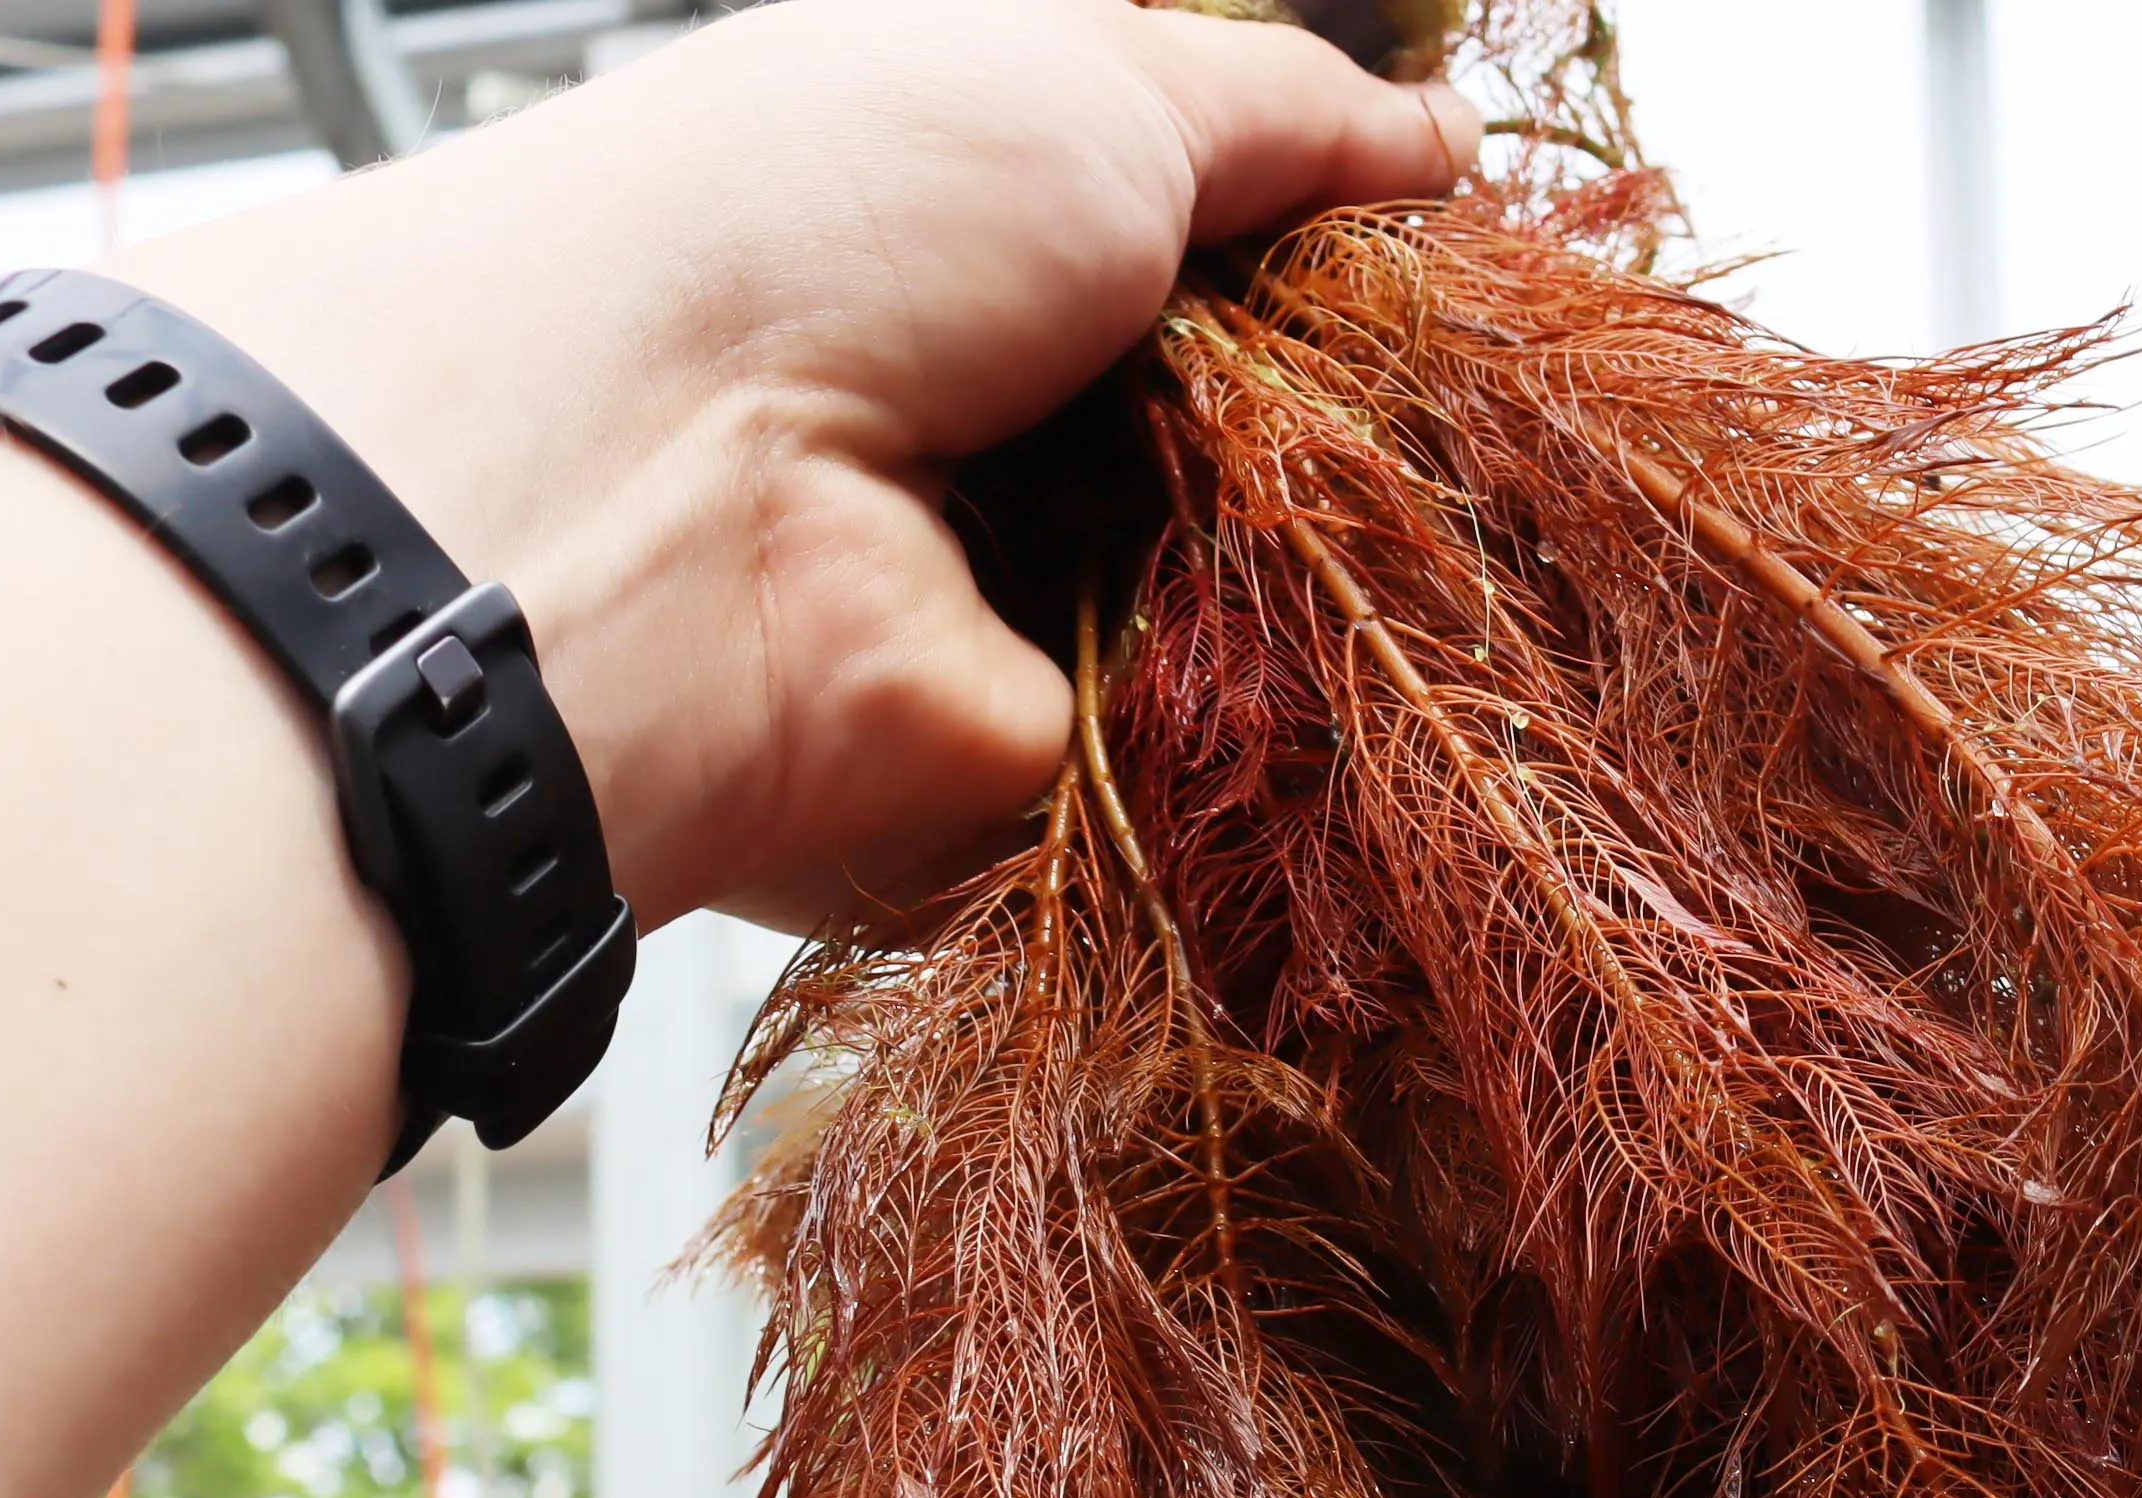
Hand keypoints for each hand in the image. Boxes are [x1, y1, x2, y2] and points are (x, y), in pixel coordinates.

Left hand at [138, 0, 1479, 928]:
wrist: (645, 498)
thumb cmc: (813, 226)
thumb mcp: (1081, 81)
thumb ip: (1278, 110)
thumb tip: (1439, 135)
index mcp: (993, 236)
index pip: (1230, 258)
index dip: (1356, 256)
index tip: (1475, 251)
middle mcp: (1011, 420)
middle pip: (1276, 432)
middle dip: (1385, 416)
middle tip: (1495, 390)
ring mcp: (1034, 601)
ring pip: (1280, 594)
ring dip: (1354, 558)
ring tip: (1440, 510)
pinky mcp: (1051, 772)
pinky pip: (1232, 748)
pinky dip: (1295, 708)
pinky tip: (1363, 652)